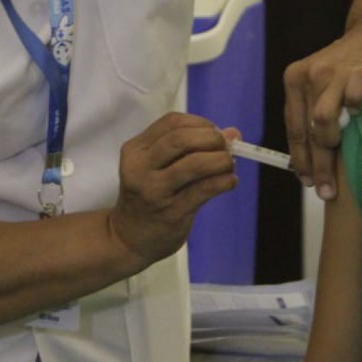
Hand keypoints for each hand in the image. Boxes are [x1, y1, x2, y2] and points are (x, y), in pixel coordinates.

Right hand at [109, 113, 238, 265]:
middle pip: (182, 139)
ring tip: (229, 164)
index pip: (172, 122)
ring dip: (221, 160)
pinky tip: (230, 181)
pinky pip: (205, 189)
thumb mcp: (159, 167)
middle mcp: (140, 167)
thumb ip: (192, 146)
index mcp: (135, 149)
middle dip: (212, 138)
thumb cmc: (148, 196)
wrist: (128, 239)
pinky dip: (224, 181)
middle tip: (227, 147)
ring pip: (195, 163)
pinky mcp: (171, 212)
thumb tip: (233, 133)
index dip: (201, 123)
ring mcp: (155, 191)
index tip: (216, 132)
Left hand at [283, 22, 361, 198]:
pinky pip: (354, 100)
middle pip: (308, 130)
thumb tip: (309, 161)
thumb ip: (312, 112)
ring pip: (323, 119)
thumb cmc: (350, 66)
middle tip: (326, 191)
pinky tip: (361, 121)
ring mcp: (335, 72)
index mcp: (295, 80)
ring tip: (343, 161)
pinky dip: (356, 112)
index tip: (307, 182)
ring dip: (331, 144)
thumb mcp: (322, 84)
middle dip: (317, 166)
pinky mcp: (361, 71)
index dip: (300, 160)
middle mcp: (310, 75)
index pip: (294, 129)